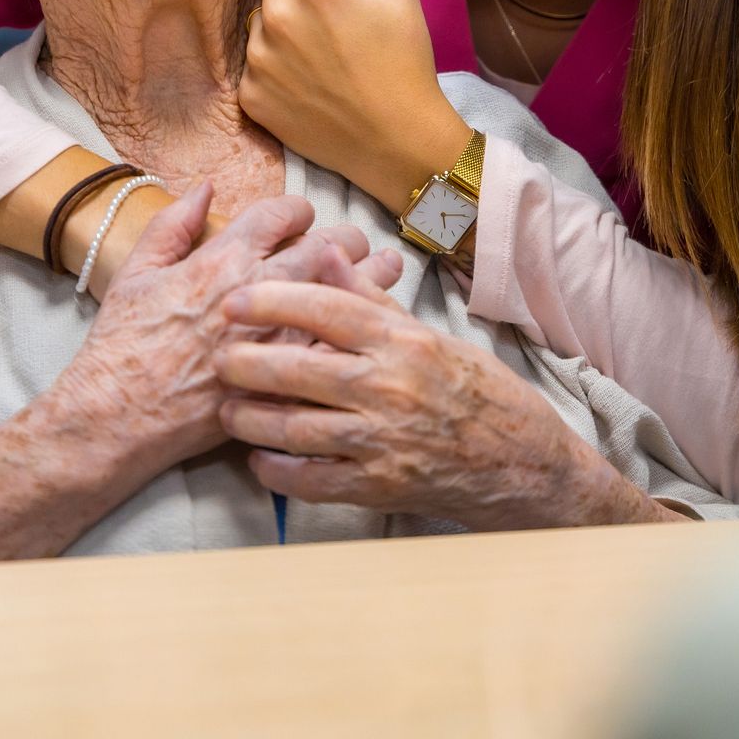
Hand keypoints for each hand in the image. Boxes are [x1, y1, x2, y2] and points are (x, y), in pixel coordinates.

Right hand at [46, 185, 402, 478]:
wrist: (122, 413)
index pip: (283, 212)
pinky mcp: (289, 375)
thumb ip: (174, 223)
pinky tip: (374, 323)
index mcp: (224, 257)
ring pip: (348, 290)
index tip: (301, 219)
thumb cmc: (123, 344)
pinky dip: (361, 326)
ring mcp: (281, 334)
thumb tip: (205, 187)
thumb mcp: (136, 271)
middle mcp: (261, 289)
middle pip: (329, 244)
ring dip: (371, 274)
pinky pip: (340, 341)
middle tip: (351, 243)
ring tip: (385, 268)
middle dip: (345, 237)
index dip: (298, 210)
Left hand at [213, 281, 675, 529]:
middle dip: (247, 362)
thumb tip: (324, 250)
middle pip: (300, 369)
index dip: (273, 301)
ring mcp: (384, 442)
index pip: (327, 310)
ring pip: (297, 428)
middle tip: (215, 355)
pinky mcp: (379, 488)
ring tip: (225, 409)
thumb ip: (370, 298)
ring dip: (251, 420)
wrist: (524, 464)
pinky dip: (279, 471)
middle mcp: (391, 388)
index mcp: (402, 341)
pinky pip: (314, 481)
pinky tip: (259, 460)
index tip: (233, 298)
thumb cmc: (477, 391)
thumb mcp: (431, 334)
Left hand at [241, 0, 471, 214]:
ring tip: (326, 36)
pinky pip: (255, 50)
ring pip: (261, 6)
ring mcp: (258, 57)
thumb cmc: (407, 62)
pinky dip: (277, 47)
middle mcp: (276, 15)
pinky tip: (311, 66)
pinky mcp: (250, 93)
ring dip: (285, 5)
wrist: (396, 144)